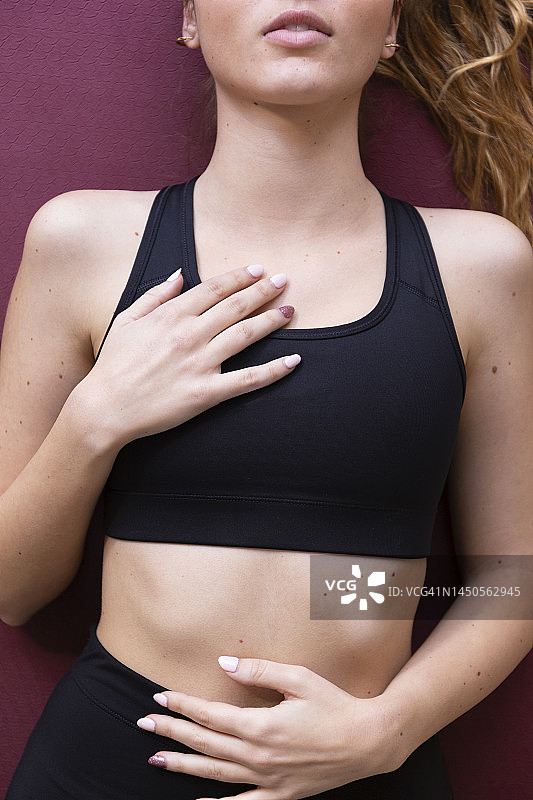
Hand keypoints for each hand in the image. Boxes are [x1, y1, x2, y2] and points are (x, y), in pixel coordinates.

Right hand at [78, 265, 299, 447]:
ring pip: (245, 335)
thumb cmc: (113, 364)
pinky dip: (273, 371)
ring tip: (290, 312)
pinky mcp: (206, 393)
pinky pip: (247, 380)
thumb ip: (155, 295)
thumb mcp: (127, 320)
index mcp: (171, 315)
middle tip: (284, 280)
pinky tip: (293, 361)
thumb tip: (179, 274)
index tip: (259, 270)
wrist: (104, 408)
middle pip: (236, 306)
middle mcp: (189, 335)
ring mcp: (199, 363)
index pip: (214, 289)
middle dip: (263, 291)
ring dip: (272, 320)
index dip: (240, 277)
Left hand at [137, 658, 406, 799]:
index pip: (209, 715)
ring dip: (183, 766)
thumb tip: (223, 663)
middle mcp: (258, 756)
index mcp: (260, 725)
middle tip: (144, 724)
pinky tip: (199, 799)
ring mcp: (268, 779)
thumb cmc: (334, 705)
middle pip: (204, 744)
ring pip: (214, 773)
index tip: (159, 697)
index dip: (182, 705)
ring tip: (156, 760)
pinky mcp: (281, 794)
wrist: (367, 742)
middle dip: (171, 733)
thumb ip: (258, 671)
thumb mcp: (298, 678)